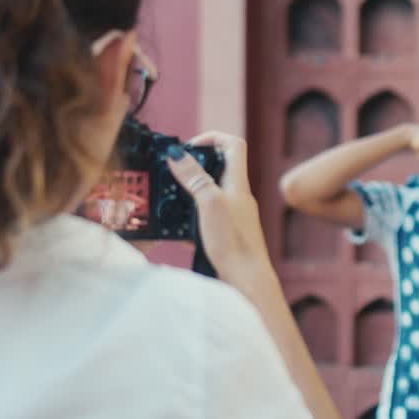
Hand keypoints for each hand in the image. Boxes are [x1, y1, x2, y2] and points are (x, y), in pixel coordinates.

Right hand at [165, 132, 270, 277]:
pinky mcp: (226, 233)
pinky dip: (190, 221)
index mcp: (237, 183)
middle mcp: (238, 196)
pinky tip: (179, 233)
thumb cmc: (234, 243)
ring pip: (209, 194)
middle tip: (173, 173)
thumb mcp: (209, 203)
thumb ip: (194, 178)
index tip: (190, 146)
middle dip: (194, 167)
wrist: (247, 281)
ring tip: (171, 202)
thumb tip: (177, 155)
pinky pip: (205, 218)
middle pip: (218, 168)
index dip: (212, 138)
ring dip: (189, 194)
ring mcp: (233, 215)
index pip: (233, 144)